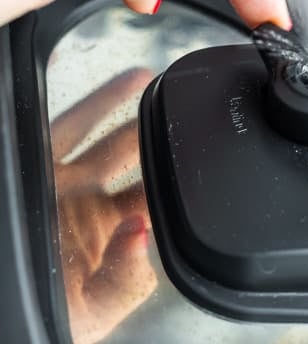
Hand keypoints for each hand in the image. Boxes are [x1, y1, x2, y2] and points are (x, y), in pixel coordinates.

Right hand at [51, 68, 155, 343]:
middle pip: (129, 153)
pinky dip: (67, 99)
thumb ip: (124, 280)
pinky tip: (74, 72)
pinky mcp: (33, 164)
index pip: (153, 192)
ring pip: (94, 130)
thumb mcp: (89, 310)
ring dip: (116, 101)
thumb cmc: (38, 318)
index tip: (192, 146)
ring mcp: (60, 179)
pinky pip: (52, 125)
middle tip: (175, 103)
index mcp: (112, 228)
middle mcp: (88, 199)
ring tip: (144, 76)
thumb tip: (142, 232)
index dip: (172, 172)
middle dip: (151, 128)